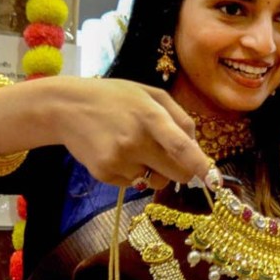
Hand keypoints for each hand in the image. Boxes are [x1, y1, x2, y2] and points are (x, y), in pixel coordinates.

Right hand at [50, 77, 209, 188]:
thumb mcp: (150, 94)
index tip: (214, 180)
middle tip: (174, 158)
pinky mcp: (104, 174)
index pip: (180, 147)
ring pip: (157, 183)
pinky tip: (118, 153)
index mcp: (150, 116)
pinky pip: (135, 185)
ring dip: (156, 172)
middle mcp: (135, 141)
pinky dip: (134, 173)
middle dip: (183, 170)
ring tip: (136, 148)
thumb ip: (179, 118)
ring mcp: (118, 160)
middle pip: (177, 174)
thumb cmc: (114, 98)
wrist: (65, 107)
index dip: (200, 166)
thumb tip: (197, 149)